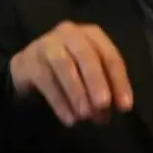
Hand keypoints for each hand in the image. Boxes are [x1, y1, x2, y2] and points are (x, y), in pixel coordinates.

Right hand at [9, 21, 133, 125]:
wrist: (28, 68)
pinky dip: (59, 101)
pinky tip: (69, 118)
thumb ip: (106, 86)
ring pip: (64, 66)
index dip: (119, 81)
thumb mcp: (89, 73)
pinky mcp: (28, 60)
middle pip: (86, 55)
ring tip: (85, 116)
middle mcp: (69, 33)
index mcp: (91, 34)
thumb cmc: (68, 69)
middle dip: (97, 81)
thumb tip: (118, 107)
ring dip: (77, 92)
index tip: (125, 106)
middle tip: (103, 105)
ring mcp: (47, 44)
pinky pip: (45, 80)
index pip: (109, 56)